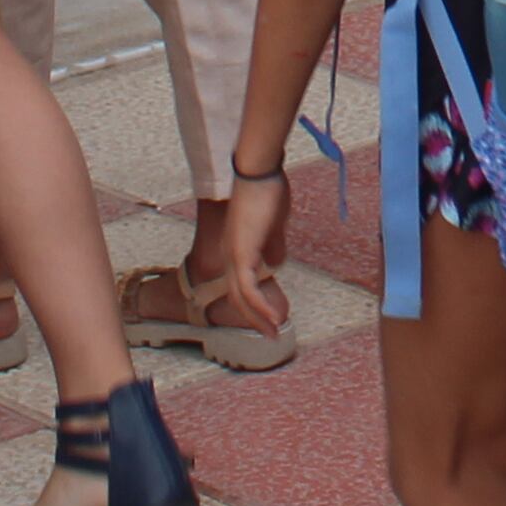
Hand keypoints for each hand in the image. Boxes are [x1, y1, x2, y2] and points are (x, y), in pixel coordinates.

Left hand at [205, 173, 292, 333]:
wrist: (258, 172)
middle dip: (254, 317)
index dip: (253, 302)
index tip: (268, 316)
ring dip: (257, 317)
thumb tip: (275, 262)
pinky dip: (259, 306)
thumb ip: (272, 243)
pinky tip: (271, 318)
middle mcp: (229, 254)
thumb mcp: (273, 223)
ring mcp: (233, 255)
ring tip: (273, 332)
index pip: (240, 283)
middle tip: (270, 333)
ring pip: (240, 297)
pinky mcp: (241, 254)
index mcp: (236, 246)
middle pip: (237, 296)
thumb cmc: (266, 190)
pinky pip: (247, 290)